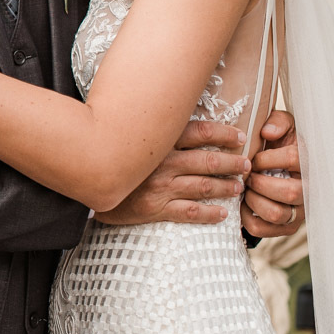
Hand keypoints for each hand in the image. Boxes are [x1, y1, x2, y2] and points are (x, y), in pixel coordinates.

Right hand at [95, 120, 250, 225]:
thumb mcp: (130, 137)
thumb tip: (178, 119)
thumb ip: (154, 130)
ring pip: (203, 186)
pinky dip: (210, 214)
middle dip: (232, 163)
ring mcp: (159, 187)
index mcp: (157, 142)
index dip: (223, 134)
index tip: (239, 137)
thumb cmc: (110, 157)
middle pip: (207, 161)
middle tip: (246, 165)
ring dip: (225, 187)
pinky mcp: (154, 208)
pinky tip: (222, 214)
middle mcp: (161, 163)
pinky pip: (190, 212)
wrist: (87, 185)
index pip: (199, 132)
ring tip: (238, 187)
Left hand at [241, 110, 304, 236]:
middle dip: (260, 182)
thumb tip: (267, 132)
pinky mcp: (286, 227)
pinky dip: (247, 218)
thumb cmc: (279, 144)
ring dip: (254, 201)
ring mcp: (299, 211)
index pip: (293, 159)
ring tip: (246, 190)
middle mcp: (309, 189)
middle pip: (289, 191)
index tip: (254, 158)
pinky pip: (263, 229)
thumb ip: (278, 122)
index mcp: (309, 162)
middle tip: (247, 176)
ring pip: (277, 213)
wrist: (280, 167)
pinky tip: (243, 204)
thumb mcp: (282, 126)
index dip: (267, 158)